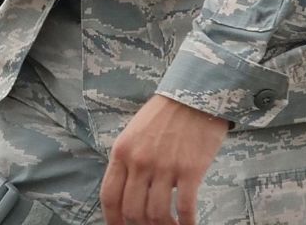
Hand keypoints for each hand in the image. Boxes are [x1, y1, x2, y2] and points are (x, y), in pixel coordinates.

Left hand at [102, 93, 229, 224]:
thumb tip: (127, 195)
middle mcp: (140, 162)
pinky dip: (186, 223)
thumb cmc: (165, 114)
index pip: (109, 197)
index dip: (113, 220)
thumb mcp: (134, 133)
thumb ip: (127, 161)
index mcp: (122, 152)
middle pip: (132, 210)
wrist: (195, 94)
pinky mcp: (190, 170)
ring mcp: (165, 166)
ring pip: (157, 214)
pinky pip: (185, 208)